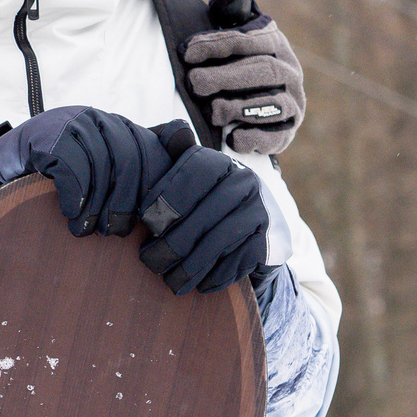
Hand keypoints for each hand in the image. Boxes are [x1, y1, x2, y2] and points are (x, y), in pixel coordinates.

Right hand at [0, 107, 178, 236]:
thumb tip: (190, 141)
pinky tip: (69, 213)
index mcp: (120, 126)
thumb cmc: (62, 175)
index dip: (153, 191)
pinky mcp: (46, 135)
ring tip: (88, 229)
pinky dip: (73, 196)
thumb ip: (143, 159)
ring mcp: (72, 123)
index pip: (153, 154)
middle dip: (126, 202)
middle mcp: (99, 118)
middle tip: (114, 232)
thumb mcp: (105, 169)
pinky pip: (70, 168)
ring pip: (102, 165)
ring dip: (97, 204)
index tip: (149, 224)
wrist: (6, 167)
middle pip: (131, 160)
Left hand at [137, 122, 271, 293]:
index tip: (145, 220)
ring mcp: (260, 211)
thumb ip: (169, 149)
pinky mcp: (270, 240)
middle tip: (150, 261)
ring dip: (191, 266)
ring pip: (220, 240)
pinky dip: (217, 275)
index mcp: (218, 162)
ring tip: (171, 280)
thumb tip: (172, 131)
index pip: (192, 172)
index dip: (165, 196)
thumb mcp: (182, 174)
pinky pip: (239, 260)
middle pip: (203, 214)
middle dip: (172, 242)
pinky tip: (202, 284)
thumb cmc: (199, 203)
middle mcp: (244, 181)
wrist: (249, 230)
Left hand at [183, 0, 304, 155]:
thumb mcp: (235, 35)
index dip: (216, 45)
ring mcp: (293, 102)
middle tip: (194, 83)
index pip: (248, 40)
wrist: (258, 107)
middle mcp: (289, 71)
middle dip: (225, 77)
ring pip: (273, 104)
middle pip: (261, 72)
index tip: (186, 53)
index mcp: (274, 43)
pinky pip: (276, 136)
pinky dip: (254, 138)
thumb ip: (232, 13)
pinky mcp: (287, 132)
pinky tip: (231, 139)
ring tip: (212, 111)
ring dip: (240, 107)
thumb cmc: (236, 63)